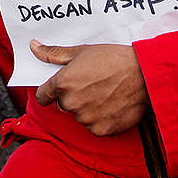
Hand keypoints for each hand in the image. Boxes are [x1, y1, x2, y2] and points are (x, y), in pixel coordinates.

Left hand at [31, 39, 147, 136]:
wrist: (144, 74)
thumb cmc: (113, 59)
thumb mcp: (82, 51)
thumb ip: (54, 53)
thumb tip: (34, 47)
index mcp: (63, 83)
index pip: (43, 95)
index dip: (50, 91)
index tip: (57, 89)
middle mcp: (71, 103)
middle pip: (64, 104)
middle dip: (73, 97)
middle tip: (92, 84)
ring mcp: (86, 118)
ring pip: (80, 116)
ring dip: (88, 108)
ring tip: (105, 93)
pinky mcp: (101, 130)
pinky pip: (94, 127)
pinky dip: (101, 119)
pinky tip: (112, 105)